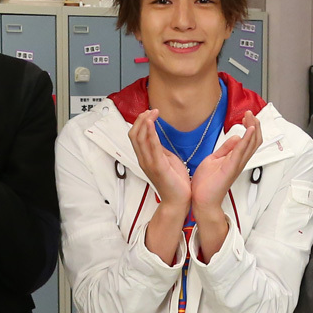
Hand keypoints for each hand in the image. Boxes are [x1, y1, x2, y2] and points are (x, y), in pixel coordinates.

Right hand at [127, 109, 195, 265]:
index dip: (140, 122)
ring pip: (140, 138)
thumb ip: (159, 149)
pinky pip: (151, 147)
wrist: (178, 201)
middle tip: (151, 110)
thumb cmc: (175, 182)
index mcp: (146, 158)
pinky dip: (150, 133)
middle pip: (134, 135)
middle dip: (141, 119)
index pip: (136, 136)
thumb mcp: (166, 160)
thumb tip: (157, 137)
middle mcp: (144, 160)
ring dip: (145, 122)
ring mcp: (150, 164)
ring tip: (153, 112)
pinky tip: (153, 123)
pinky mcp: (158, 167)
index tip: (150, 113)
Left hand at [190, 111, 263, 215]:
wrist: (202, 200)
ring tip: (251, 117)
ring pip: (251, 145)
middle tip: (251, 114)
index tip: (247, 116)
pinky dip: (246, 140)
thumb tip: (235, 137)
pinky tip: (249, 130)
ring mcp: (236, 165)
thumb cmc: (206, 184)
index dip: (251, 127)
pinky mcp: (230, 168)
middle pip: (254, 141)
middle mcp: (239, 161)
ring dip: (252, 129)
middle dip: (255, 125)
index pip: (249, 140)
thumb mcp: (214, 159)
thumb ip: (225, 149)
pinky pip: (241, 152)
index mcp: (235, 159)